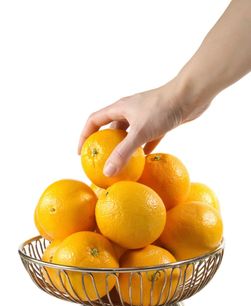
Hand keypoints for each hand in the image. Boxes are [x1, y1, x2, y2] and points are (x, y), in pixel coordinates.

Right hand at [78, 77, 209, 176]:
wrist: (191, 95)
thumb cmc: (163, 108)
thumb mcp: (140, 132)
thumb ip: (123, 152)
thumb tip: (107, 172)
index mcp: (119, 108)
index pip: (94, 120)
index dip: (85, 135)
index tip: (81, 152)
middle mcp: (129, 110)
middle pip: (111, 128)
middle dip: (105, 143)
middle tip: (102, 160)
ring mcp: (144, 115)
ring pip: (129, 133)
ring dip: (125, 147)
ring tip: (122, 163)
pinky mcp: (159, 121)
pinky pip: (147, 137)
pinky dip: (143, 148)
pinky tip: (145, 160)